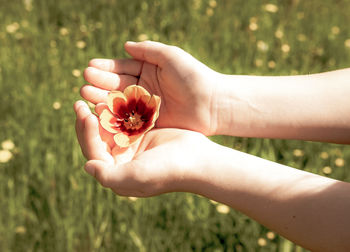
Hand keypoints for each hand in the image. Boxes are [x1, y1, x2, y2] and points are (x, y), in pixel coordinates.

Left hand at [74, 100, 212, 196]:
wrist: (198, 160)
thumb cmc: (168, 170)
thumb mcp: (137, 176)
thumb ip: (109, 175)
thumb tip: (86, 166)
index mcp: (117, 172)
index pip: (94, 152)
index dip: (86, 134)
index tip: (85, 114)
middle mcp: (121, 160)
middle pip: (97, 139)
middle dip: (87, 122)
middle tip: (79, 103)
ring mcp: (132, 146)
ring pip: (109, 127)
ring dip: (100, 113)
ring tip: (90, 97)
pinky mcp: (143, 134)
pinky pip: (124, 120)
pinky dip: (117, 110)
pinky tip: (111, 97)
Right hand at [80, 41, 219, 134]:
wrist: (212, 104)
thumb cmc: (193, 76)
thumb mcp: (171, 56)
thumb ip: (148, 50)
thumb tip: (126, 46)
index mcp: (150, 70)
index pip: (124, 68)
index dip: (107, 68)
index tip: (90, 67)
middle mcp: (146, 88)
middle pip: (119, 85)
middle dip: (101, 83)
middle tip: (84, 82)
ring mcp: (147, 106)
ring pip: (121, 102)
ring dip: (104, 99)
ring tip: (86, 96)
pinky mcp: (151, 122)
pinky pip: (130, 118)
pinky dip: (116, 117)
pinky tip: (100, 113)